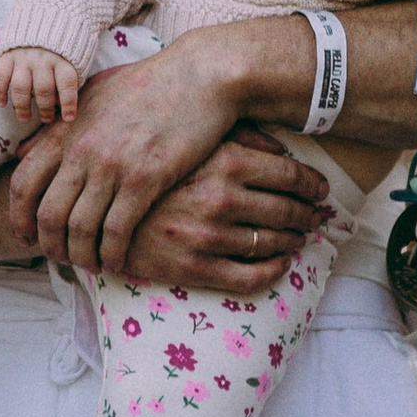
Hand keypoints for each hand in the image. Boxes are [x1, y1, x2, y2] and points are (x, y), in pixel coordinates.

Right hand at [0, 43, 80, 128]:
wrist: (45, 13)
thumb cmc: (63, 43)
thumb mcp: (73, 55)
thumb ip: (69, 77)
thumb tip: (61, 104)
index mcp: (63, 59)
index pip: (67, 83)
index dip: (68, 102)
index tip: (68, 118)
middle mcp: (43, 59)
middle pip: (43, 89)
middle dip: (45, 108)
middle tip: (46, 119)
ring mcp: (23, 57)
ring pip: (21, 87)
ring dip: (22, 107)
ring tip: (24, 118)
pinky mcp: (8, 55)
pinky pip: (1, 76)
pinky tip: (2, 104)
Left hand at [8, 35, 328, 280]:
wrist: (201, 74)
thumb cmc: (151, 84)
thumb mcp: (93, 95)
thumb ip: (58, 127)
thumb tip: (23, 151)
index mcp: (65, 129)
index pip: (23, 184)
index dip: (19, 219)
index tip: (28, 237)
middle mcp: (81, 149)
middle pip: (48, 215)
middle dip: (51, 246)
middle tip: (63, 260)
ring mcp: (112, 164)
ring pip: (80, 229)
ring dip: (82, 256)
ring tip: (91, 266)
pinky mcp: (146, 177)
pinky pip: (117, 231)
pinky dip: (112, 255)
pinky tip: (118, 263)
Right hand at [111, 134, 333, 295]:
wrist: (96, 202)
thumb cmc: (148, 164)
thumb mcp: (192, 139)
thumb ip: (239, 139)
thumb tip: (281, 149)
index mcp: (224, 162)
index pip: (290, 176)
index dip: (313, 185)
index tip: (320, 190)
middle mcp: (221, 199)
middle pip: (288, 211)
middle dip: (307, 215)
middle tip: (314, 215)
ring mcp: (208, 236)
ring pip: (274, 244)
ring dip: (293, 242)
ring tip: (297, 237)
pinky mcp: (194, 267)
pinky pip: (251, 277)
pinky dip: (274, 272)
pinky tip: (279, 264)